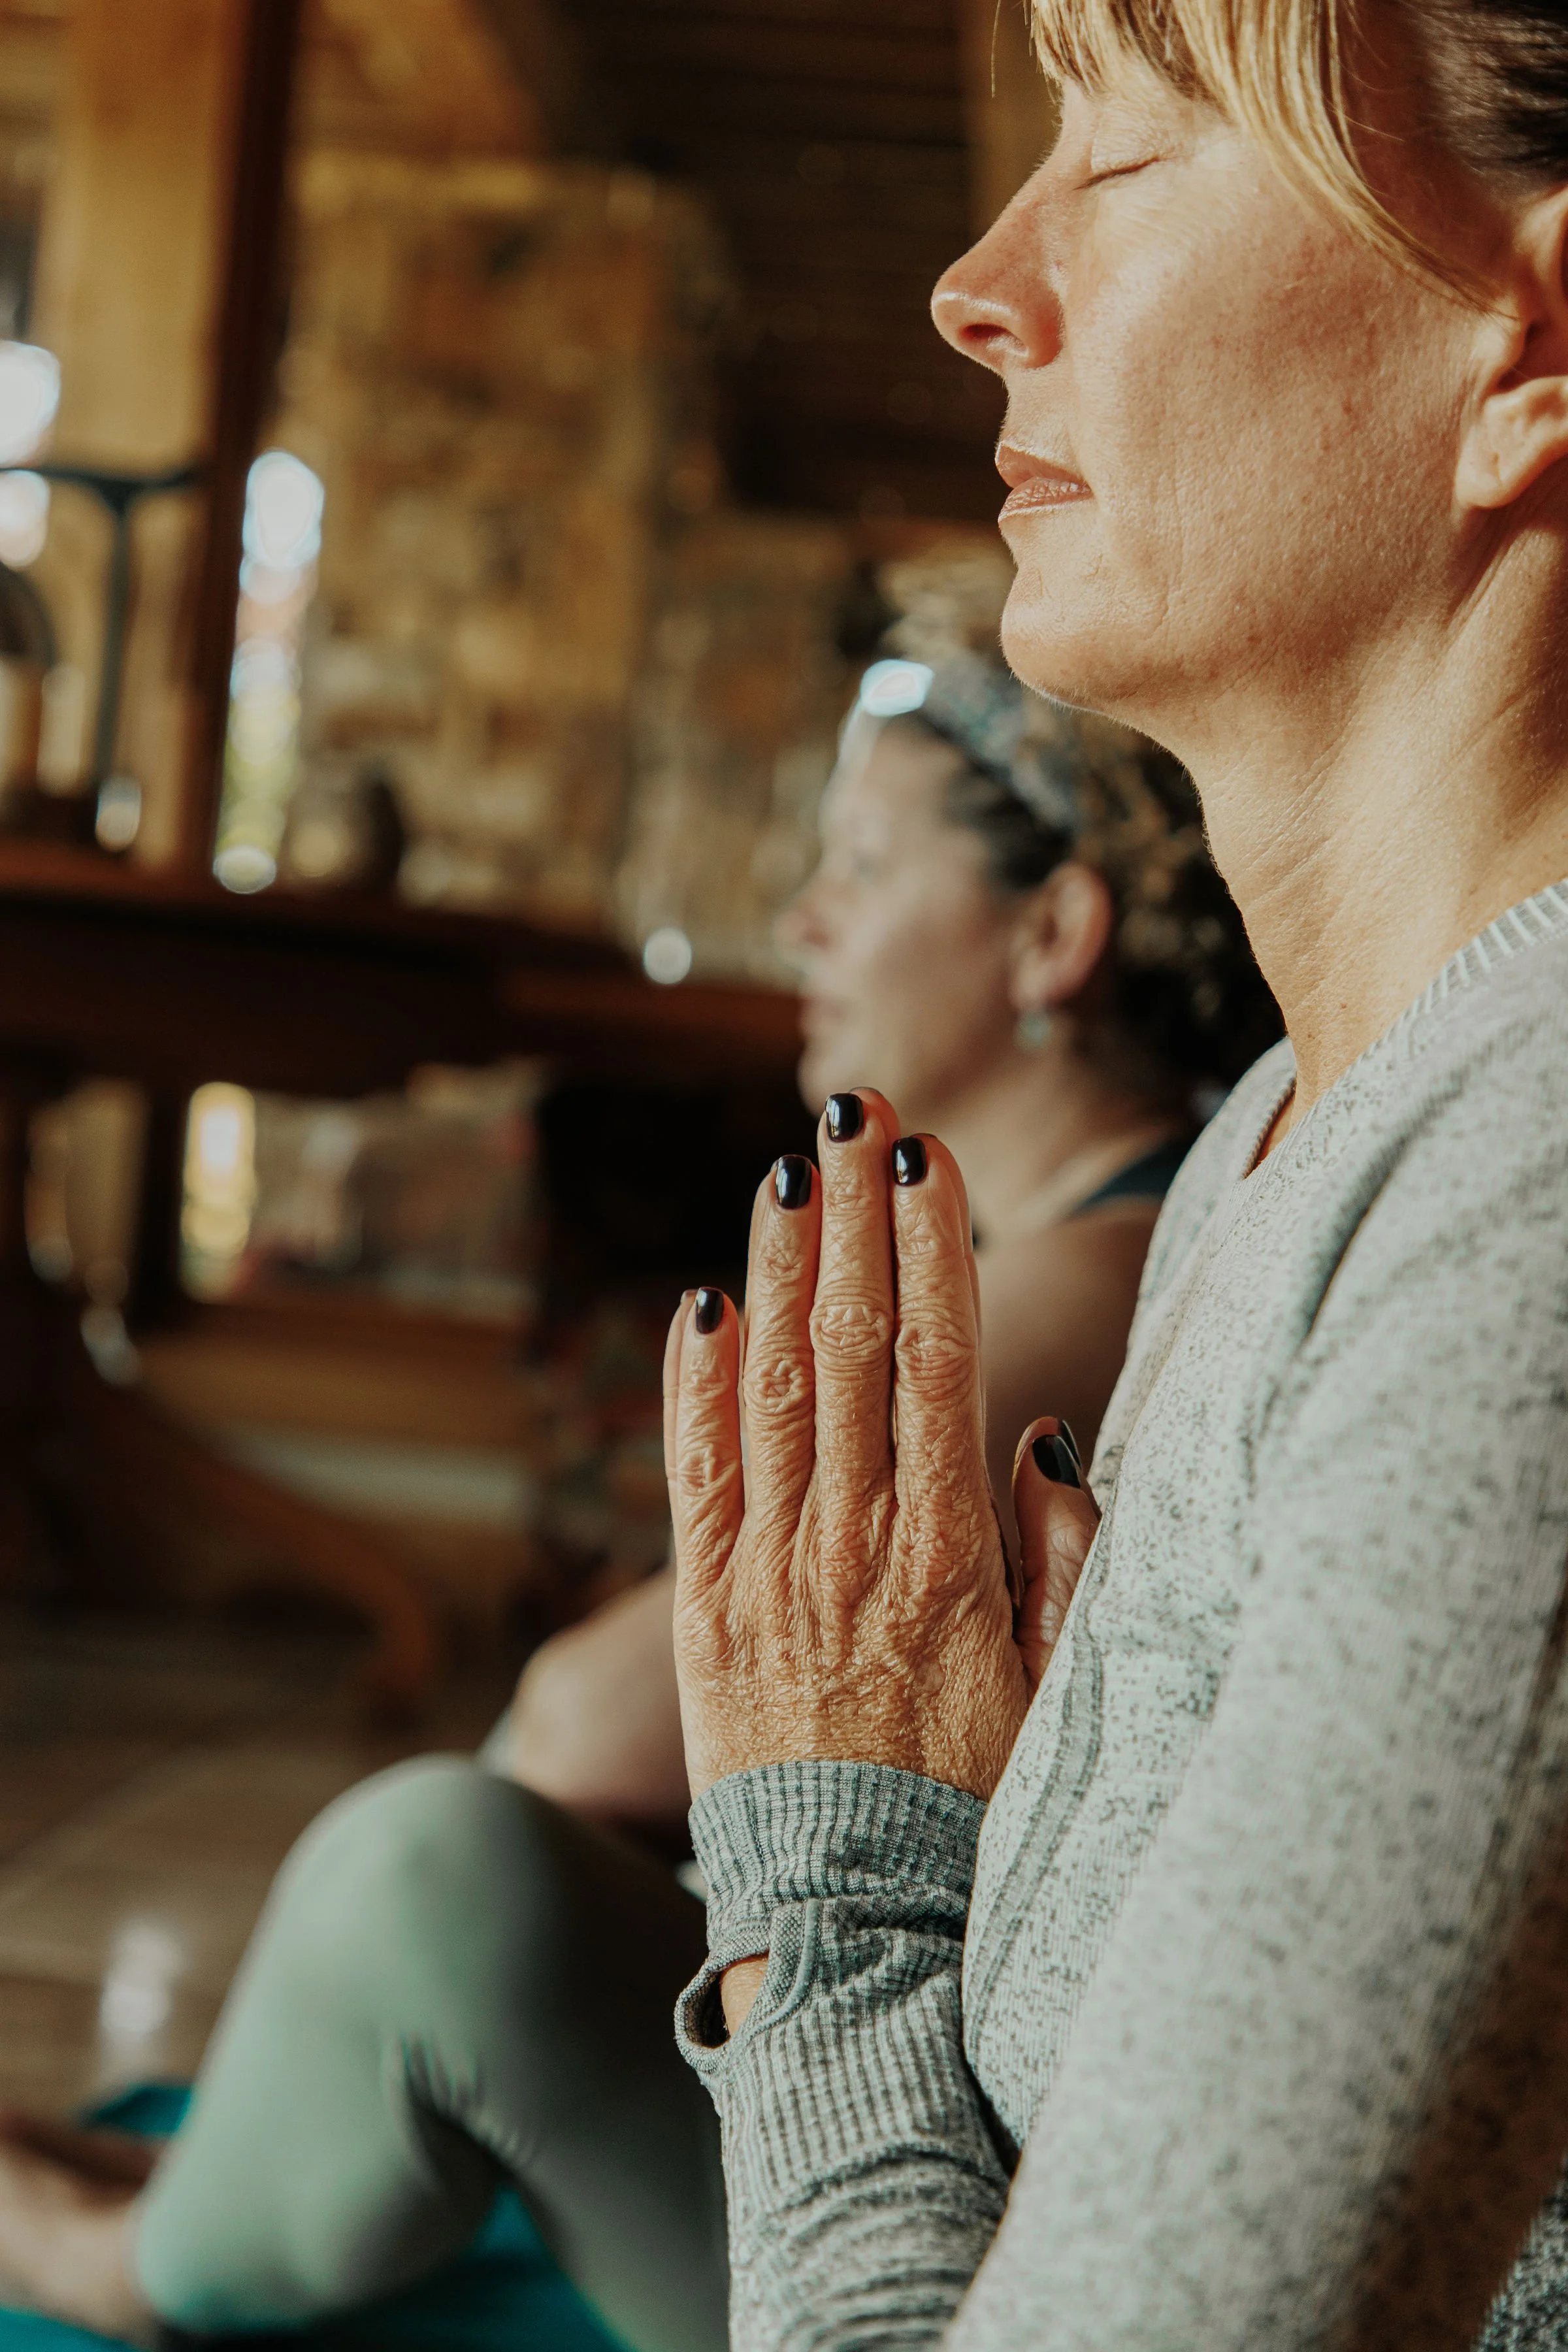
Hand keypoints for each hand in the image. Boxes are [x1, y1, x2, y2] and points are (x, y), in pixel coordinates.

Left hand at [665, 1090, 1099, 1809]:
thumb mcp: (1058, 1693)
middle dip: (853, 1216)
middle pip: (849, 1346)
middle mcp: (850, 1547)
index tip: (923, 1159)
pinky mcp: (703, 1610)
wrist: (855, 1931)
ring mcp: (766, 1574)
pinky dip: (695, 1384)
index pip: (935, 1362)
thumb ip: (1062, 1563)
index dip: (926, 1248)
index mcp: (947, 1558)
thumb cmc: (974, 1810)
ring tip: (787, 1167)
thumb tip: (1045, 1435)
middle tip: (854, 1111)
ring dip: (778, 1266)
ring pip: (771, 1387)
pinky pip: (695, 1474)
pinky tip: (702, 1302)